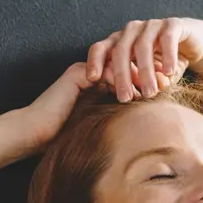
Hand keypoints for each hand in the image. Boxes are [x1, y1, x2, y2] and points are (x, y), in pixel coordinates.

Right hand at [22, 18, 202, 150]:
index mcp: (94, 84)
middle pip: (125, 65)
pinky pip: (107, 70)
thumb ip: (114, 122)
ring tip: (158, 82)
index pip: (126, 74)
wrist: (34, 134)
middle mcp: (90, 73)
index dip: (147, 79)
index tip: (167, 88)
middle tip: (168, 79)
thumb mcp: (96, 128)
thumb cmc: (62, 137)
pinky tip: (139, 88)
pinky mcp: (78, 74)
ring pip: (118, 65)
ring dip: (140, 73)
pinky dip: (124, 77)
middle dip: (147, 71)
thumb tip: (140, 133)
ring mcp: (84, 71)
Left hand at [87, 17, 202, 101]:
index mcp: (119, 41)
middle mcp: (132, 30)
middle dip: (121, 76)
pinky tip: (169, 73)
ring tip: (149, 92)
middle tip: (124, 98)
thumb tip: (130, 98)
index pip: (100, 48)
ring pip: (142, 47)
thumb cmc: (164, 64)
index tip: (92, 79)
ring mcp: (151, 25)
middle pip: (120, 51)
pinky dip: (167, 56)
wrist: (193, 45)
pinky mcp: (172, 24)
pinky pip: (167, 38)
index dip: (94, 62)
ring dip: (145, 72)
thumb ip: (137, 85)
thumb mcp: (147, 77)